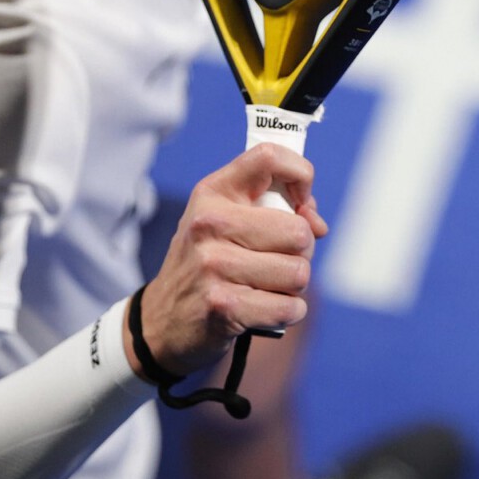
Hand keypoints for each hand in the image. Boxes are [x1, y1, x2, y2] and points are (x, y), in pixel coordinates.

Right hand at [126, 143, 329, 378]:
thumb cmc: (208, 264)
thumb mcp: (226, 222)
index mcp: (214, 193)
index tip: (300, 201)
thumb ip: (275, 209)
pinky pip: (290, 307)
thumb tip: (316, 224)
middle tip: (277, 261)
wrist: (162, 320)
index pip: (269, 158)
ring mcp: (214, 265)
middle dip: (301, 252)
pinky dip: (288, 312)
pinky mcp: (223, 306)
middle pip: (298, 231)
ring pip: (299, 272)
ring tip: (266, 286)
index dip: (300, 175)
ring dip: (293, 287)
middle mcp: (210, 223)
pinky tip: (264, 309)